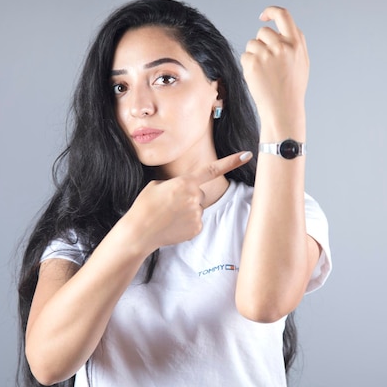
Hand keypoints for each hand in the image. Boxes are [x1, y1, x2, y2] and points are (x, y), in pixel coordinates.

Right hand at [123, 152, 252, 251]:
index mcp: (185, 182)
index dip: (231, 161)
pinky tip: (173, 225)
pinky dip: (186, 223)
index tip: (247, 154)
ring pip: (197, 208)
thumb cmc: (145, 206)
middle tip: (169, 204)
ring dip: (186, 210)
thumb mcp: (157, 185)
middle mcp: (195, 197)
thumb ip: (177, 184)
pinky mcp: (197, 228)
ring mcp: (197, 214)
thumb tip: (187, 191)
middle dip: (188, 196)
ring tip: (168, 215)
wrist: (139, 232)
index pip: (212, 169)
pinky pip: (196, 221)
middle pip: (199, 193)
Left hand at [241, 6, 308, 137]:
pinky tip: (257, 78)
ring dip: (254, 56)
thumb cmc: (292, 89)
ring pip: (252, 44)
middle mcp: (282, 46)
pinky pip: (245, 56)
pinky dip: (248, 66)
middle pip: (263, 32)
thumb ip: (295, 44)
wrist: (283, 110)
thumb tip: (283, 29)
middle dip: (261, 43)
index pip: (283, 15)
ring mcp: (267, 54)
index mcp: (296, 43)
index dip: (271, 12)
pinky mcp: (253, 63)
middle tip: (266, 63)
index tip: (264, 16)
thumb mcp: (302, 63)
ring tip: (264, 73)